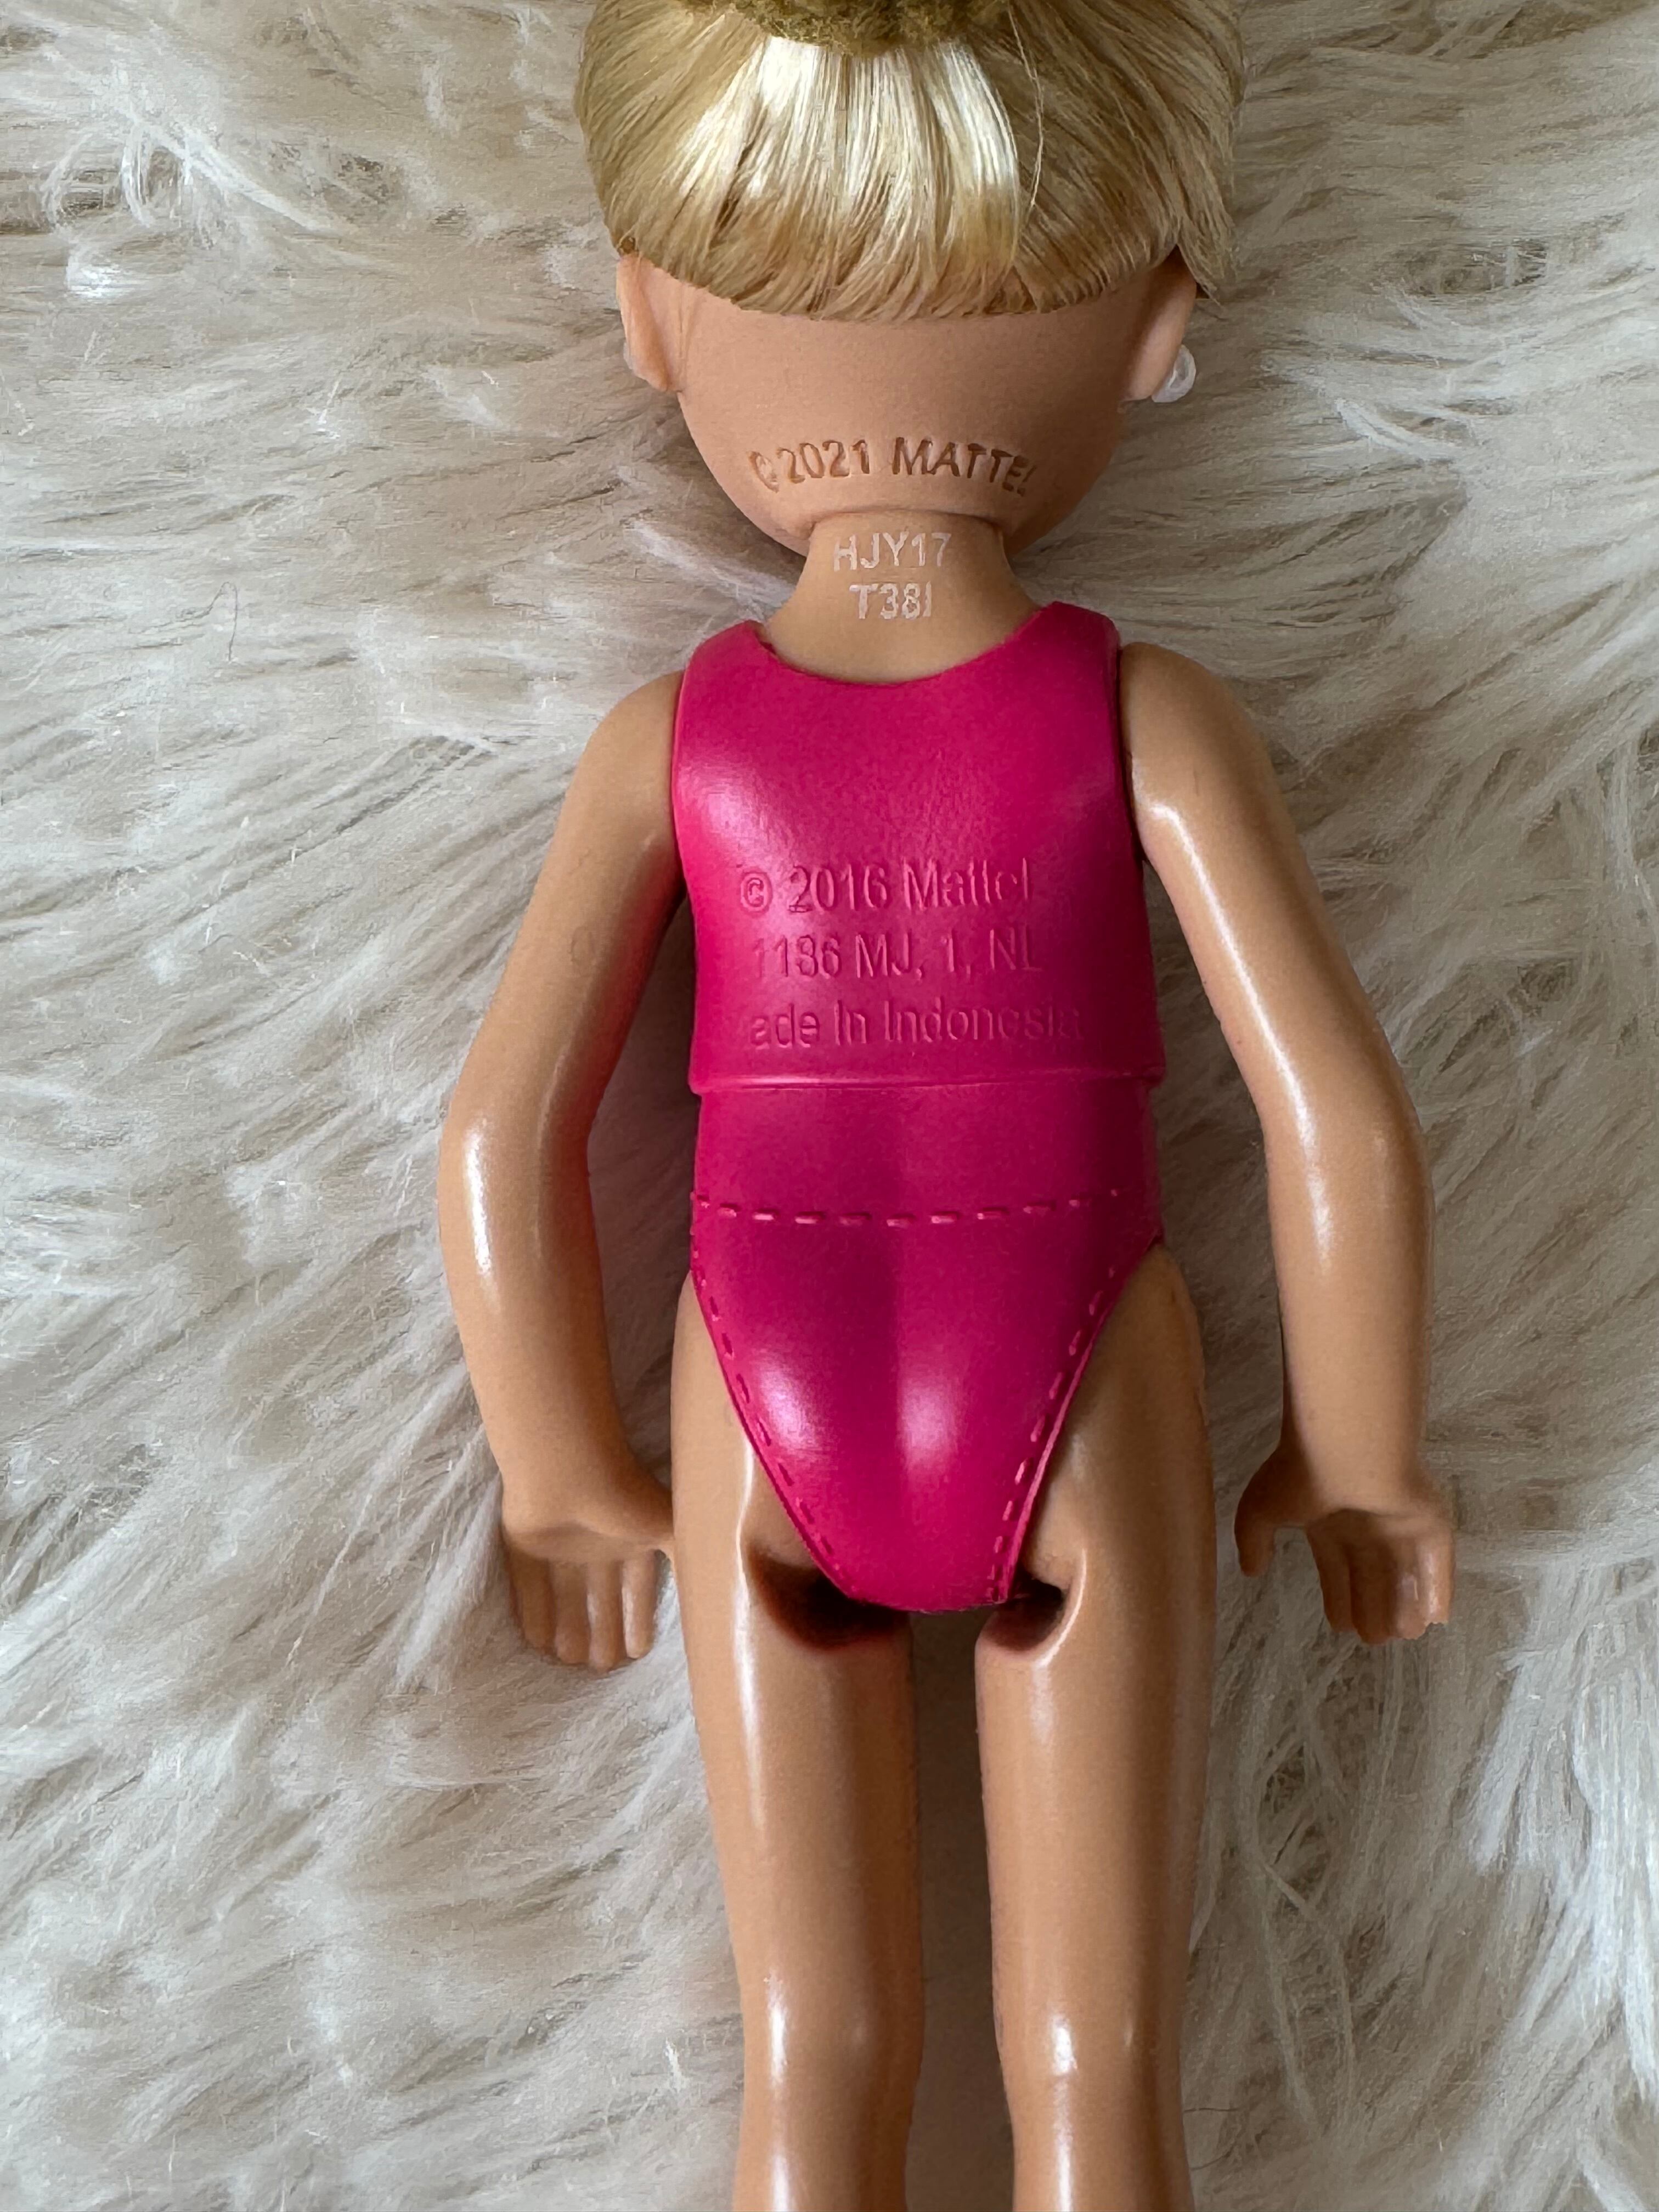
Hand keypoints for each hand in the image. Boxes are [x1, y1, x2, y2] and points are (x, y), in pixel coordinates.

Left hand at [500, 1457, 673, 1672]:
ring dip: (569, 1626)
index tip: (638, 1652)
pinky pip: (528, 1584)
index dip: (638, 1618)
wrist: (571, 1469)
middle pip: (599, 1594)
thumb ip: (689, 1567)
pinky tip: (536, 1642)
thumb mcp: (671, 1533)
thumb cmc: (626, 1499)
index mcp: (632, 1536)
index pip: (636, 1586)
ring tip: (572, 1661)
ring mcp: (559, 1540)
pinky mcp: (523, 1541)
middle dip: (603, 1629)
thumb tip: (714, 1602)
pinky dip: (532, 1611)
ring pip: (564, 1593)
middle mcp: (597, 1540)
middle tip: (603, 1667)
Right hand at [1234, 1440, 1453, 1643]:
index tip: (1342, 1626)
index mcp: (1329, 1520)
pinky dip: (1437, 1588)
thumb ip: (1253, 1541)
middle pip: (1372, 1573)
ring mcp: (1400, 1520)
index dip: (1339, 1595)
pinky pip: (1437, 1561)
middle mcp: (1365, 1522)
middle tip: (1375, 1641)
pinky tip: (1438, 1618)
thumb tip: (1251, 1571)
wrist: (1348, 1445)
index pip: (1336, 1567)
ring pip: (1404, 1571)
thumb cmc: (1302, 1474)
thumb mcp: (1260, 1509)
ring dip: (1404, 1603)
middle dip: (1373, 1606)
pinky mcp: (1430, 1520)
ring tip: (1404, 1636)